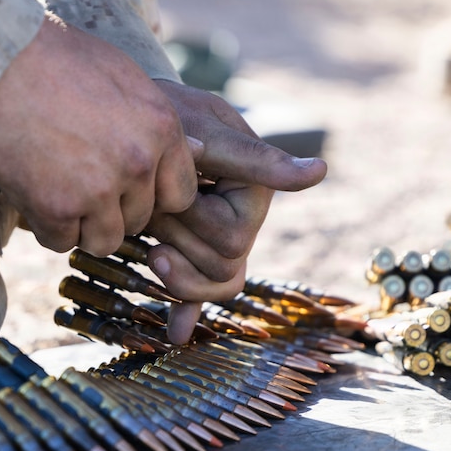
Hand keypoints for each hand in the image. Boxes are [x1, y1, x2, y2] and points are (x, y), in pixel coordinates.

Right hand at [0, 17, 199, 255]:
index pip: (179, 195)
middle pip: (140, 219)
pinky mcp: (57, 207)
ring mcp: (99, 188)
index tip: (124, 186)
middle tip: (78, 182)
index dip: (150, 195)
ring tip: (57, 191)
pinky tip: (33, 193)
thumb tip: (172, 150)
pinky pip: (61, 241)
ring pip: (105, 240)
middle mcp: (139, 162)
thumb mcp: (123, 78)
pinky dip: (45, 226)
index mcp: (163, 128)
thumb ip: (150, 122)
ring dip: (82, 225)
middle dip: (112, 209)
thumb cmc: (54, 58)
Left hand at [144, 80, 327, 342]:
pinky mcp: (195, 253)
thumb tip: (320, 173)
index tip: (169, 191)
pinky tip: (175, 334)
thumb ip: (255, 159)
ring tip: (147, 230)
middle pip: (221, 266)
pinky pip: (201, 295)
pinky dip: (187, 310)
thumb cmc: (170, 116)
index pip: (231, 238)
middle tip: (151, 201)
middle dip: (178, 237)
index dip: (192, 220)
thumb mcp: (204, 130)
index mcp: (257, 190)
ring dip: (172, 262)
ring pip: (213, 284)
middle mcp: (246, 220)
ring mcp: (221, 241)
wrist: (131, 122)